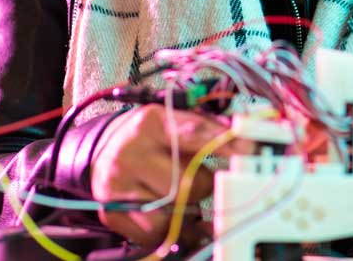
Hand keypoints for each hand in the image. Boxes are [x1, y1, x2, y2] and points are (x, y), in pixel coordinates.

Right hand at [91, 104, 257, 250]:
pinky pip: (155, 231)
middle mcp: (131, 151)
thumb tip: (247, 140)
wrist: (103, 153)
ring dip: (185, 208)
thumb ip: (207, 130)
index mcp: (151, 122)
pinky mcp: (112, 211)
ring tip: (179, 196)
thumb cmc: (148, 139)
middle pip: (188, 181)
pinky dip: (168, 226)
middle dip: (201, 184)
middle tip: (194, 179)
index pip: (196, 133)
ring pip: (173, 209)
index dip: (227, 143)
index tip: (250, 150)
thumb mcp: (172, 123)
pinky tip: (167, 213)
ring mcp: (117, 183)